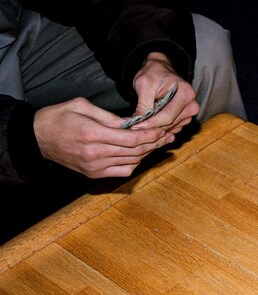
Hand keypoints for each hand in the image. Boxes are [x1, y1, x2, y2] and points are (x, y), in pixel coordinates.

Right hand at [33, 98, 175, 177]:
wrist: (36, 138)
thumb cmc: (58, 117)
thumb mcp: (81, 105)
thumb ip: (108, 116)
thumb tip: (132, 123)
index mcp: (93, 134)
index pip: (132, 139)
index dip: (151, 135)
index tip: (163, 130)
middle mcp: (96, 154)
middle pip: (135, 151)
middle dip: (154, 143)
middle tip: (168, 136)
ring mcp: (95, 167)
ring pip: (132, 162)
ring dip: (147, 153)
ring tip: (159, 144)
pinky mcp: (94, 174)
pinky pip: (123, 171)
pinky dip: (135, 163)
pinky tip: (140, 154)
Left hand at [130, 53, 199, 134]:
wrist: (161, 70)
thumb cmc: (154, 74)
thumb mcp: (145, 84)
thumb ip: (143, 104)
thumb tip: (138, 123)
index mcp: (186, 94)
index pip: (168, 115)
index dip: (151, 123)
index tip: (136, 126)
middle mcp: (192, 105)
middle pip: (170, 123)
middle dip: (152, 127)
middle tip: (135, 127)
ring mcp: (190, 113)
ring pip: (170, 128)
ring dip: (156, 128)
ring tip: (142, 123)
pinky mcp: (185, 119)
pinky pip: (172, 128)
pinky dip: (160, 128)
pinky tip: (150, 122)